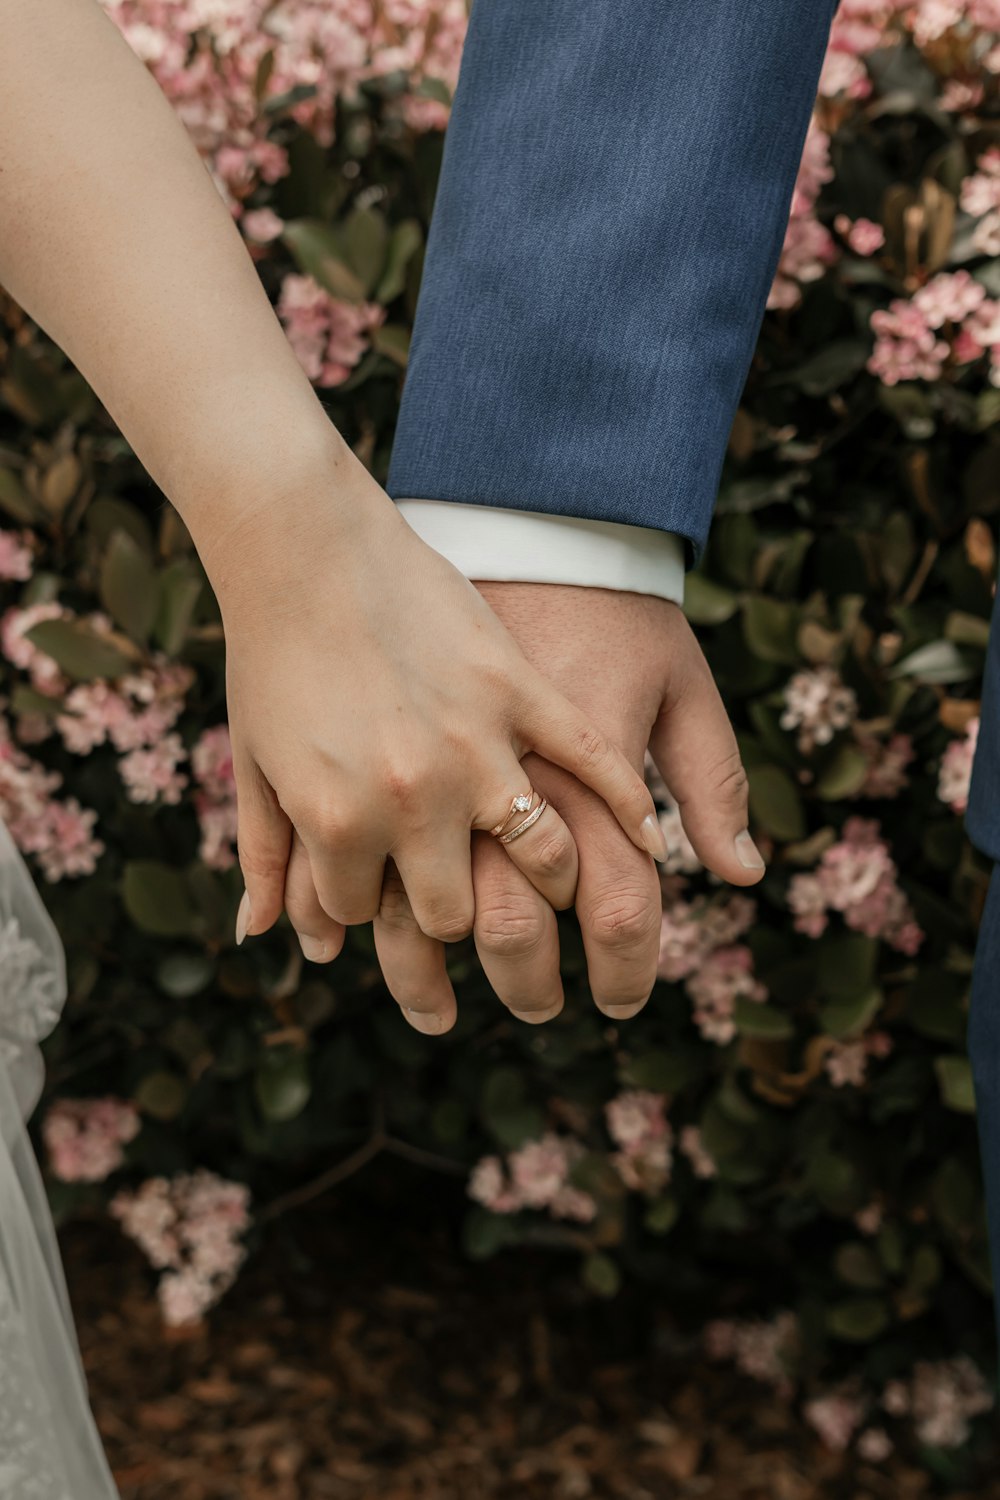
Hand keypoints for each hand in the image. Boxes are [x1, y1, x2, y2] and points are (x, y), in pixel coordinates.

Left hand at [206, 447, 665, 956]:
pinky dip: (631, 807)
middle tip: (451, 889)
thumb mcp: (252, 763)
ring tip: (541, 879)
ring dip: (542, 884)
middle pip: (454, 914)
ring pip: (541, 861)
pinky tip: (650, 841)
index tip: (368, 876)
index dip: (360, 898)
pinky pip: (594, 764)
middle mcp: (413, 799)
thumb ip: (264, 859)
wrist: (304, 547)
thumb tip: (262, 937)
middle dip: (445, 910)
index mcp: (336, 821)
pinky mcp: (519, 691)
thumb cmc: (269, 655)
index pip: (362, 914)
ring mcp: (476, 745)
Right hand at [371, 582, 766, 1032]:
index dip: (626, 966)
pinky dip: (336, 915)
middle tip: (536, 1009)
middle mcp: (492, 785)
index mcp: (585, 765)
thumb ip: (707, 780)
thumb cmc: (598, 603)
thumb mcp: (672, 681)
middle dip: (526, 985)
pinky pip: (333, 873)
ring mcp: (411, 783)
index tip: (619, 1000)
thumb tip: (740, 877)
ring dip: (422, 977)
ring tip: (437, 1012)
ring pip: (415, 918)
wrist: (460, 524)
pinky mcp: (339, 775)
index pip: (619, 902)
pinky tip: (339, 943)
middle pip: (510, 932)